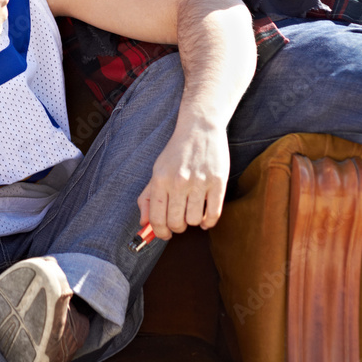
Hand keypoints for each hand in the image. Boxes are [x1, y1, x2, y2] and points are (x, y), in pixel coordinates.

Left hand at [137, 121, 229, 239]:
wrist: (200, 127)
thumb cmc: (177, 151)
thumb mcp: (157, 169)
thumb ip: (147, 197)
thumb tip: (143, 223)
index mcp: (160, 179)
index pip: (156, 218)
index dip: (159, 232)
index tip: (164, 234)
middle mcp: (179, 181)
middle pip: (176, 223)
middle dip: (177, 227)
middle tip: (179, 220)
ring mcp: (199, 182)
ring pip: (195, 221)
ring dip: (193, 222)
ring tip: (192, 211)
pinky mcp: (218, 182)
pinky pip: (214, 214)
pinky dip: (209, 222)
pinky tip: (205, 217)